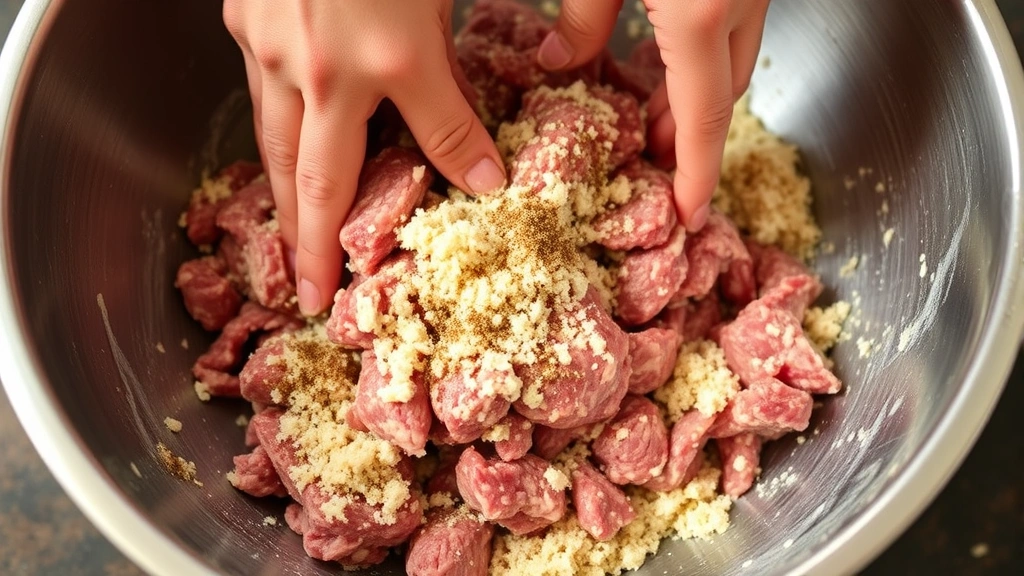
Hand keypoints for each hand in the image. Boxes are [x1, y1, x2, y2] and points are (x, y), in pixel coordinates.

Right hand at [223, 0, 506, 314]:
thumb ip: (454, 64)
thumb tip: (480, 141)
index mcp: (390, 55)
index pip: (437, 139)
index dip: (465, 173)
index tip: (477, 209)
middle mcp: (323, 65)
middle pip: (313, 178)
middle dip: (312, 246)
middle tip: (308, 296)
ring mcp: (272, 44)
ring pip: (273, 143)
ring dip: (283, 201)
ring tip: (292, 246)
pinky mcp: (244, 21)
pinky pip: (260, 95)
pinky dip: (273, 135)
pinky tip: (284, 154)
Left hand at [537, 0, 770, 231]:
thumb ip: (584, 15)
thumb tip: (555, 58)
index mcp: (700, 15)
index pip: (703, 117)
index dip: (698, 176)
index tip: (691, 216)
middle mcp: (740, 5)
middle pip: (722, 96)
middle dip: (690, 139)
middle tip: (651, 163)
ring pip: (731, 63)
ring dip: (696, 98)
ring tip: (654, 125)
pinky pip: (731, 32)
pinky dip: (704, 60)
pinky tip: (672, 67)